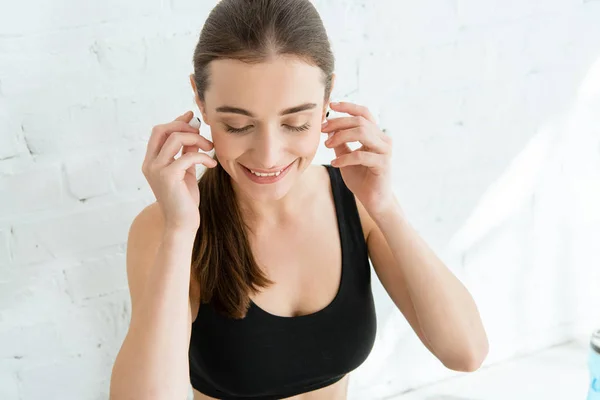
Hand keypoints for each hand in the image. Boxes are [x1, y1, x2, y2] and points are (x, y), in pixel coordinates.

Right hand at [142, 111, 216, 231]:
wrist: (182, 223)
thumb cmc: (184, 199)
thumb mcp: (185, 171)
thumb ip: (186, 152)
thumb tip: (193, 132)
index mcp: (151, 162)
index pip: (159, 132)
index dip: (176, 122)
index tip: (192, 118)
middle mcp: (150, 164)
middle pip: (162, 130)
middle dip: (184, 126)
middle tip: (202, 135)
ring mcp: (157, 170)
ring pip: (176, 138)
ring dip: (197, 140)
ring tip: (210, 148)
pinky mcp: (168, 176)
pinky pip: (188, 156)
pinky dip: (203, 157)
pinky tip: (211, 164)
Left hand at [321, 101, 393, 215]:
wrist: (373, 200)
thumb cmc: (361, 178)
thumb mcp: (345, 157)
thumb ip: (339, 143)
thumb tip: (328, 128)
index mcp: (375, 135)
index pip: (364, 113)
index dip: (348, 107)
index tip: (331, 105)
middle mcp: (383, 139)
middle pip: (360, 121)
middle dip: (338, 123)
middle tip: (322, 129)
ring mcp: (385, 151)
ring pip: (362, 133)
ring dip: (341, 136)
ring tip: (327, 145)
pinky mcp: (383, 164)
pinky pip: (361, 155)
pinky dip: (345, 158)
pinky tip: (335, 163)